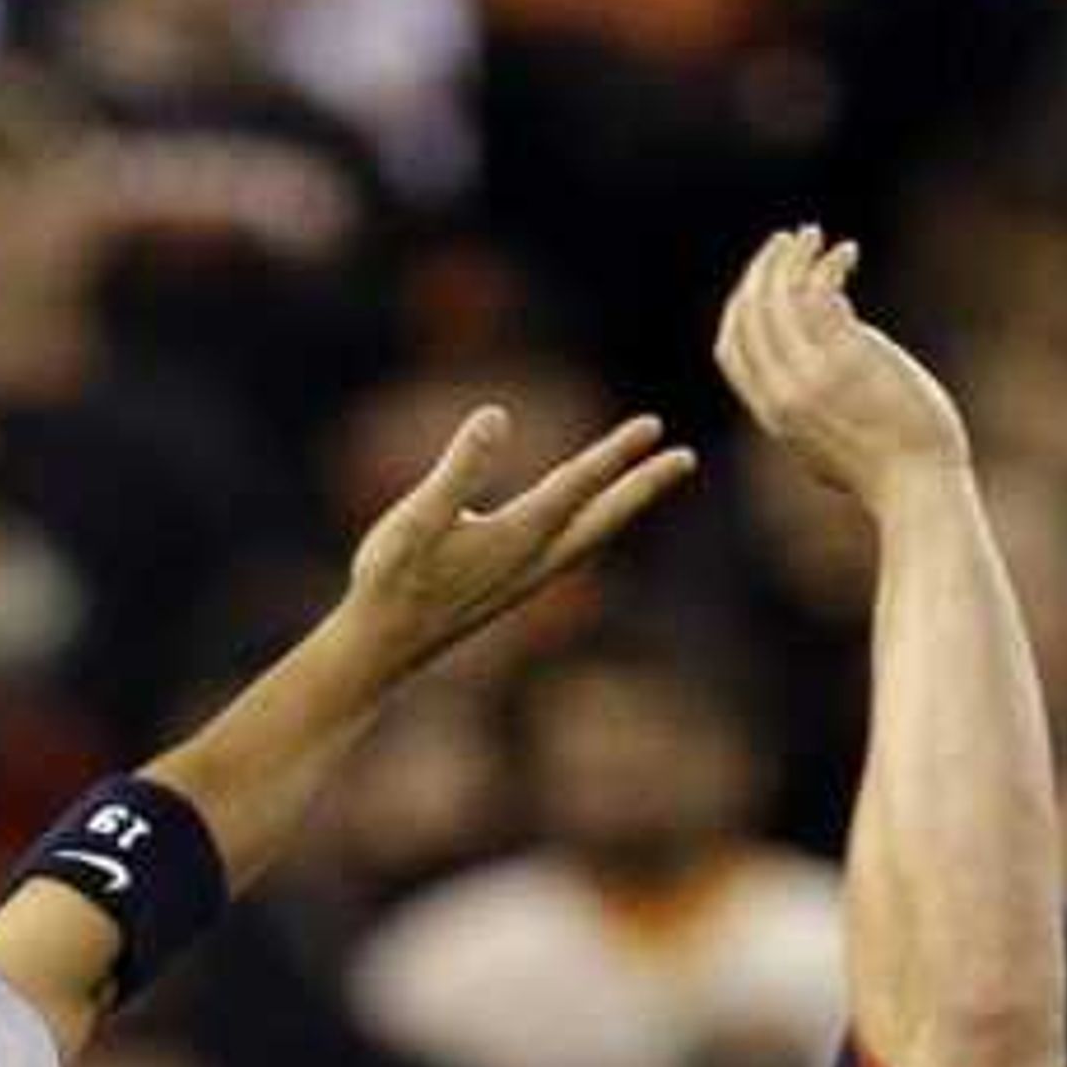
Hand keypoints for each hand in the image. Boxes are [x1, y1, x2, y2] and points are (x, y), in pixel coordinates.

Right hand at [339, 402, 695, 688]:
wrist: (380, 650)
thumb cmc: (391, 581)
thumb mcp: (417, 517)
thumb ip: (459, 466)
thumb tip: (497, 415)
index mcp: (516, 538)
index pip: (577, 486)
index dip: (615, 455)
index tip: (654, 426)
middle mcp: (531, 561)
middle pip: (602, 518)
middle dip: (643, 487)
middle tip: (685, 459)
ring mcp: (524, 579)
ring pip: (589, 536)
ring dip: (622, 507)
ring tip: (649, 481)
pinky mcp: (510, 587)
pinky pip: (568, 550)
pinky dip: (592, 527)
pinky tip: (589, 520)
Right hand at [712, 228, 969, 509]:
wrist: (917, 487)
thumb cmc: (888, 472)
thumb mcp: (829, 447)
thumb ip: (809, 412)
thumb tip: (812, 377)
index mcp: (773, 416)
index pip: (730, 350)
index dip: (740, 307)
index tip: (762, 281)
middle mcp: (783, 394)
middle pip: (749, 315)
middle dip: (762, 270)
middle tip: (787, 242)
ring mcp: (811, 376)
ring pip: (779, 296)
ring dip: (792, 257)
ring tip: (815, 237)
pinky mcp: (845, 359)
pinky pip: (820, 293)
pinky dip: (828, 265)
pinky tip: (848, 254)